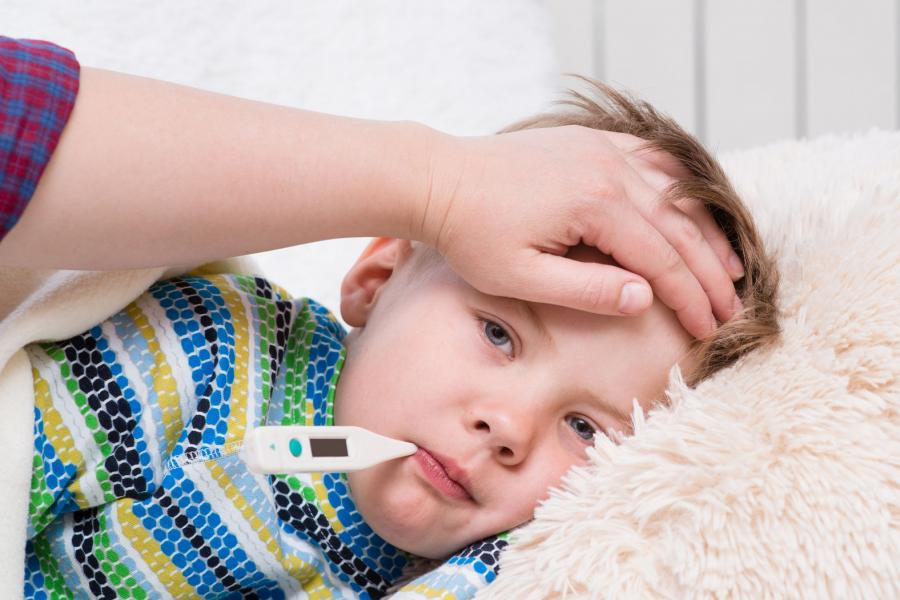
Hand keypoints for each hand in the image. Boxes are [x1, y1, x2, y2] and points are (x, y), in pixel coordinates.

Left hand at [418, 125, 744, 339]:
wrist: (437, 179)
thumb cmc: (471, 234)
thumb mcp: (522, 277)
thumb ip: (587, 289)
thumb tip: (645, 299)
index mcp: (596, 204)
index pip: (662, 259)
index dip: (690, 298)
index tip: (711, 329)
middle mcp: (609, 168)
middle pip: (679, 227)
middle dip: (709, 273)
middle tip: (732, 309)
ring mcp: (602, 148)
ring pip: (673, 194)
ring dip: (705, 232)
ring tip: (732, 268)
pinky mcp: (591, 141)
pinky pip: (650, 162)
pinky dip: (678, 189)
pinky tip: (694, 210)